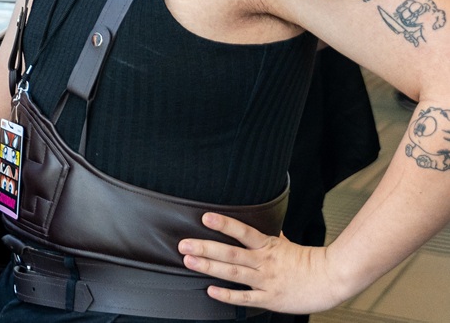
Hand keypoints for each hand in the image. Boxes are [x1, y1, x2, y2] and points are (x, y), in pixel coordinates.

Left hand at [178, 212, 349, 313]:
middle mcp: (265, 262)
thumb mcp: (287, 243)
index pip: (244, 232)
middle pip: (231, 253)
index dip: (225, 224)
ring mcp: (266, 281)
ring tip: (189, 260)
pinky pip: (245, 298)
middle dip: (205, 247)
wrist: (332, 279)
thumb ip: (269, 235)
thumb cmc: (309, 261)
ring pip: (234, 273)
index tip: (205, 217)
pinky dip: (227, 295)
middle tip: (183, 244)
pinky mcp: (270, 298)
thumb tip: (260, 220)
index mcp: (269, 246)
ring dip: (210, 267)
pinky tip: (210, 290)